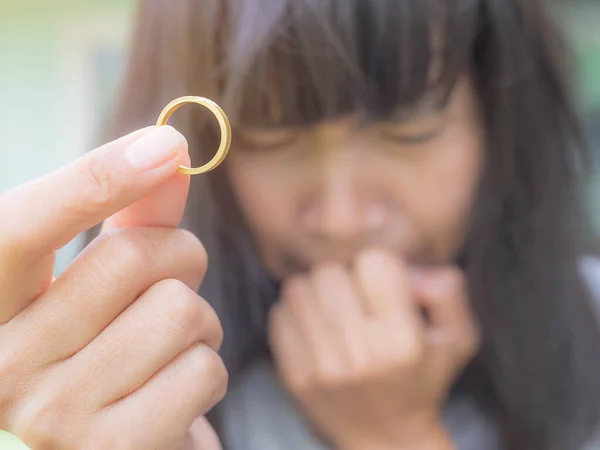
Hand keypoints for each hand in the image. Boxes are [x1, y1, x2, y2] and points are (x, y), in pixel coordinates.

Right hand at [0, 126, 227, 448]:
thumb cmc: (102, 355)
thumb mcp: (103, 286)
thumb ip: (131, 220)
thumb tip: (169, 151)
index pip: (22, 228)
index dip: (95, 179)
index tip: (163, 144)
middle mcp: (2, 366)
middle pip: (133, 257)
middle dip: (180, 258)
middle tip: (174, 283)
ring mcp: (54, 416)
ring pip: (181, 312)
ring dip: (199, 323)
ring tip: (169, 349)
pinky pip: (204, 370)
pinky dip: (207, 372)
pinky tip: (175, 394)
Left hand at [268, 248, 478, 449]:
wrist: (386, 438)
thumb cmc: (423, 378)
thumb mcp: (458, 336)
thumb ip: (447, 291)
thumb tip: (408, 270)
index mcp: (402, 341)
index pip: (372, 262)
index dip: (379, 267)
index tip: (382, 287)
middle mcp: (359, 354)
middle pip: (329, 272)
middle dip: (344, 277)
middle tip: (355, 298)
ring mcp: (321, 366)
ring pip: (299, 287)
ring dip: (316, 291)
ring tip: (334, 311)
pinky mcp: (293, 375)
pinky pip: (279, 313)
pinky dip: (295, 312)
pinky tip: (315, 328)